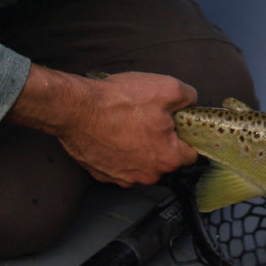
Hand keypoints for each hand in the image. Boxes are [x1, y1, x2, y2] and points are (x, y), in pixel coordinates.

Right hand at [8, 66, 198, 186]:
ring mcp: (123, 178)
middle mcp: (148, 175)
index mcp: (168, 159)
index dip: (186, 136)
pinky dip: (117, 152)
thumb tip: (191, 102)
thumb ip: (188, 97)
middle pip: (165, 160)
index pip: (191, 154)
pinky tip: (111, 134)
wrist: (74, 108)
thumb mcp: (167, 88)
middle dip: (161, 141)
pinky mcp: (102, 174)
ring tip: (127, 125)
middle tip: (148, 120)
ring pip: (141, 163)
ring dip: (138, 148)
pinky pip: (118, 164)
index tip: (177, 125)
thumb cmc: (118, 102)